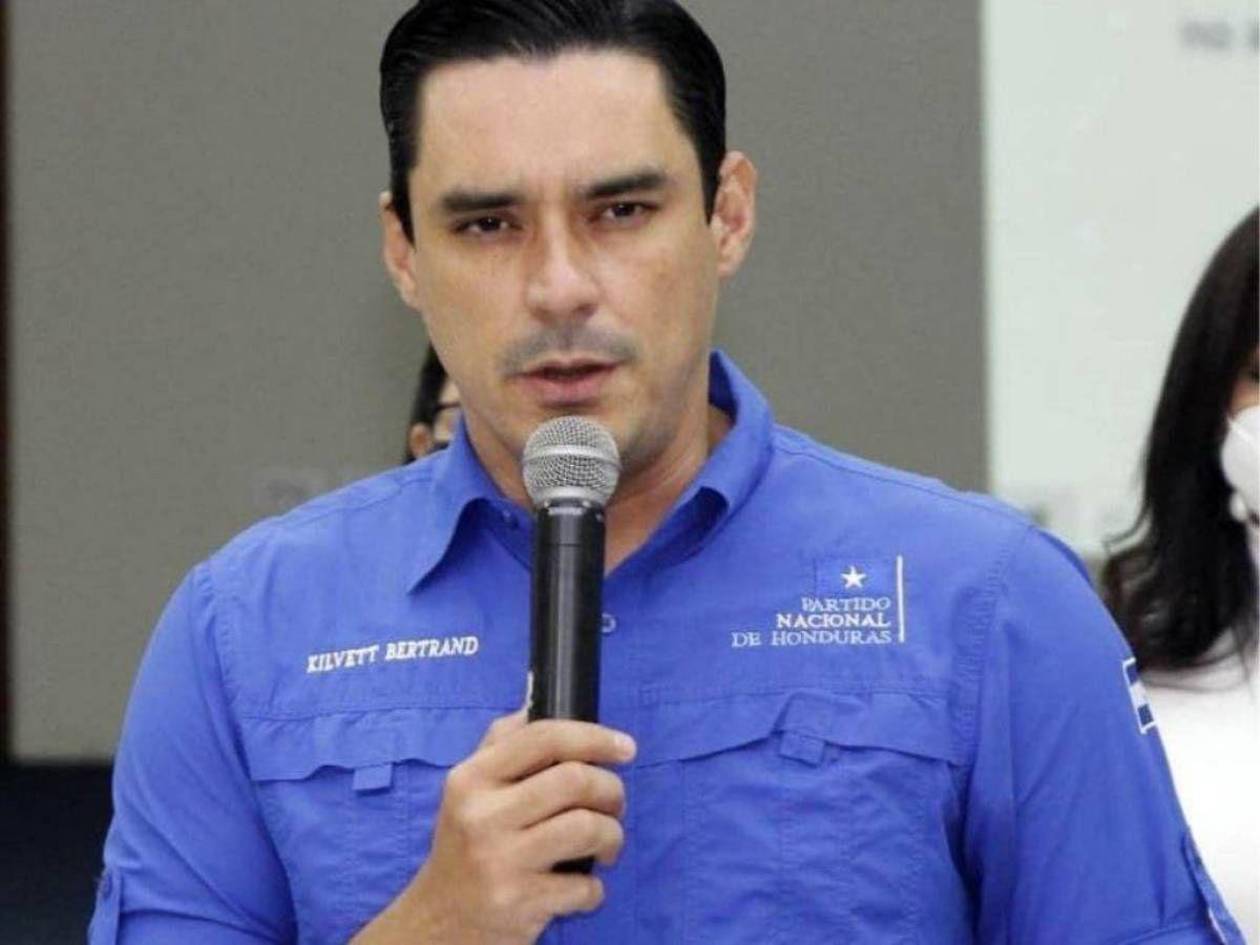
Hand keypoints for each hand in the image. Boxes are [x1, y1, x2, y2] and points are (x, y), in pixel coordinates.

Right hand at [351, 709, 635, 944]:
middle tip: (614, 804)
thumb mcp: (468, 788)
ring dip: (612, 836)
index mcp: (472, 778)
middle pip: (575, 780)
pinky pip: (584, 886)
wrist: (439, 919)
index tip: (626, 747)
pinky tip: (581, 888)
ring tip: (606, 845)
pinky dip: (595, 889)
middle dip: (611, 790)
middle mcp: (482, 815)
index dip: (594, 736)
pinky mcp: (518, 903)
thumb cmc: (466, 843)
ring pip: (587, 828)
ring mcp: (500, 861)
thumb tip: (534, 703)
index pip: (543, 737)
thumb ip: (500, 744)